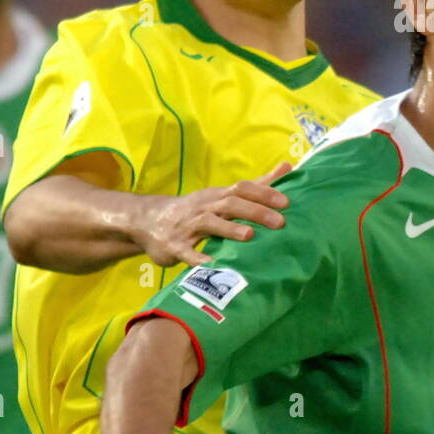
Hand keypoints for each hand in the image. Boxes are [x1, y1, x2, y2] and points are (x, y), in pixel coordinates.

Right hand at [134, 161, 292, 266]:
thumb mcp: (223, 194)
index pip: (242, 188)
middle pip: (230, 204)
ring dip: (230, 229)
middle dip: (255, 212)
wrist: (147, 220)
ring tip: (250, 236)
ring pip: (210, 224)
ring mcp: (188, 226)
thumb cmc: (197, 208)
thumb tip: (287, 167)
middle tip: (279, 222)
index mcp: (218, 195)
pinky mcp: (175, 246)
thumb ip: (257, 184)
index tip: (286, 202)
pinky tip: (214, 266)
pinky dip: (200, 259)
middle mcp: (205, 207)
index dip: (264, 194)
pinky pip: (188, 253)